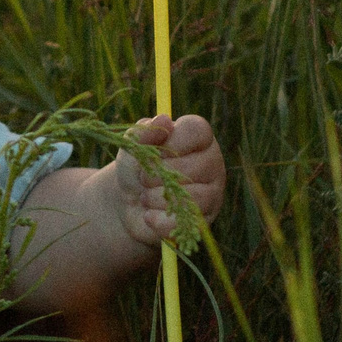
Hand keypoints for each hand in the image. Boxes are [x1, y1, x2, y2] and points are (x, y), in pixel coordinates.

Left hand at [107, 114, 225, 246]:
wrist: (128, 204)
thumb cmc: (136, 167)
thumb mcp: (132, 147)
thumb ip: (144, 133)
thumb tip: (164, 120)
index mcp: (198, 138)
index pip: (198, 130)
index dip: (172, 141)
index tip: (155, 152)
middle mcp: (212, 162)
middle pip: (196, 166)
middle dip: (158, 174)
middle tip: (143, 178)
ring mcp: (213, 192)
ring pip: (193, 197)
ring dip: (157, 198)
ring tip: (144, 197)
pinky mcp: (204, 220)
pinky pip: (186, 221)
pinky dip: (160, 220)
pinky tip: (148, 215)